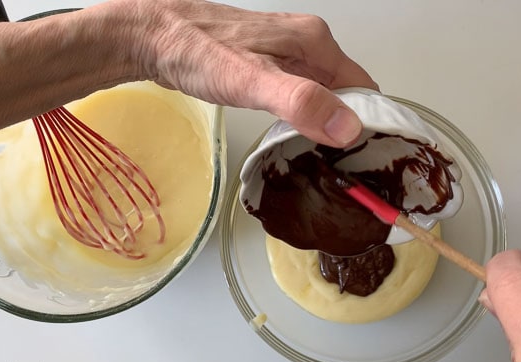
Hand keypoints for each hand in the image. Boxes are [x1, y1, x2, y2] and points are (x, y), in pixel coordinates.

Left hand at [111, 0, 377, 146]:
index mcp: (315, 42)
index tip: (362, 158)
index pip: (363, 87)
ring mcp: (286, 54)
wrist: (152, 36)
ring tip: (317, 158)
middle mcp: (306, 44)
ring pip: (320, 94)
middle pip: (344, 92)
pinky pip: (297, 94)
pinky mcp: (267, 65)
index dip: (367, 122)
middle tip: (338, 167)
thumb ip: (301, 102)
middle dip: (345, 126)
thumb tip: (348, 127)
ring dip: (322, 124)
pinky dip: (299, 116)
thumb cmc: (198, 52)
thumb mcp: (253, 81)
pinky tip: (289, 136)